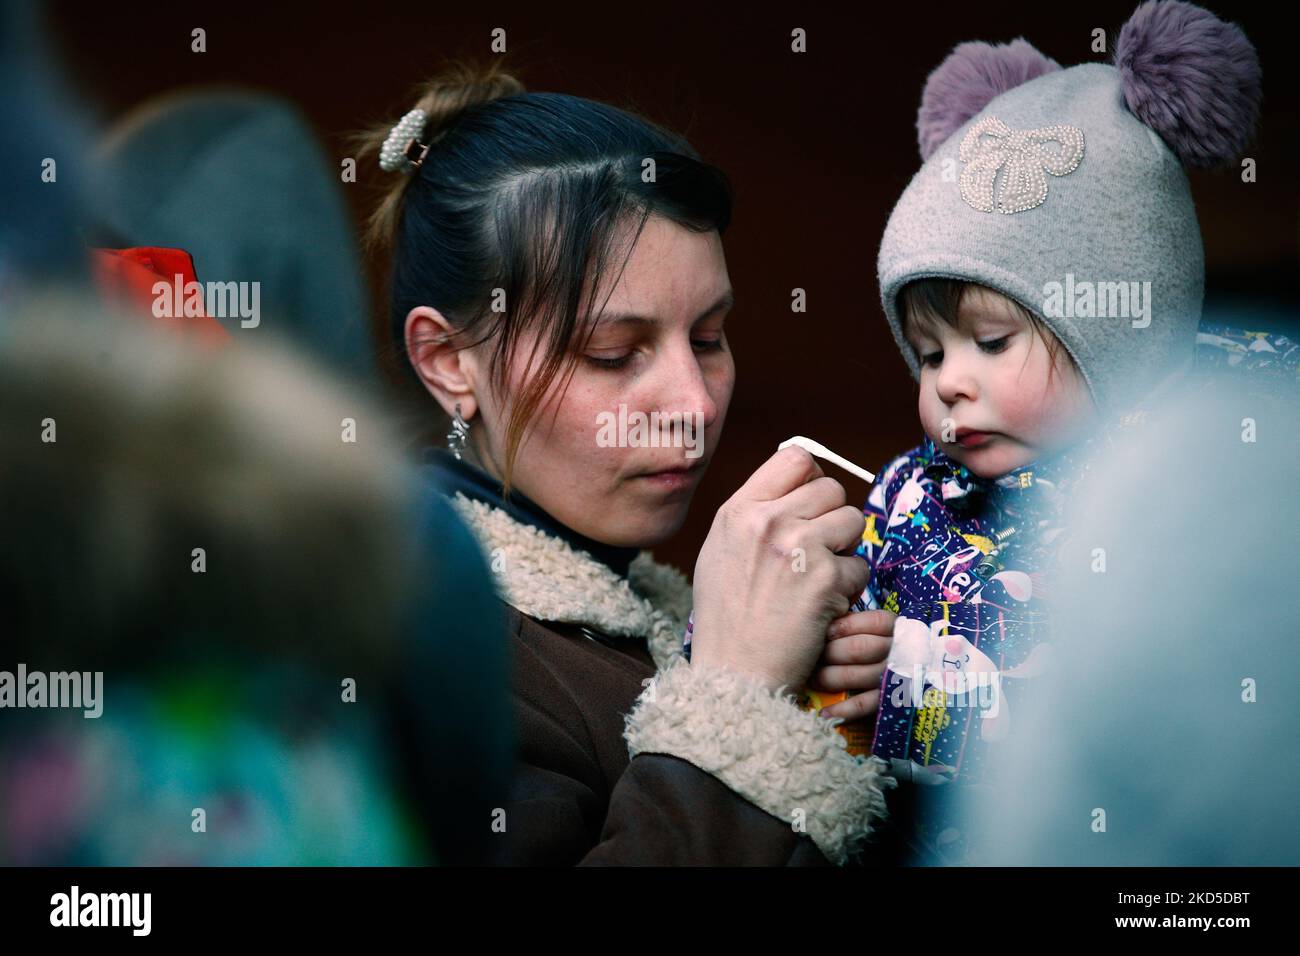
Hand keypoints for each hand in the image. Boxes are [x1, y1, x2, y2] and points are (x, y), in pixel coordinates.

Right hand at [689, 446, 869, 690]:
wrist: (735, 672)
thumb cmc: (728, 619)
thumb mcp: (720, 552)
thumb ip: (754, 516)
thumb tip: (797, 486)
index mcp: (739, 510)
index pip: (795, 459)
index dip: (812, 479)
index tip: (810, 505)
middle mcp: (768, 520)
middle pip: (832, 489)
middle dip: (833, 520)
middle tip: (817, 553)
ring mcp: (799, 546)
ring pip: (854, 522)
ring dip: (845, 552)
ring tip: (819, 580)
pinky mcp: (826, 578)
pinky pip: (859, 567)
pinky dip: (848, 590)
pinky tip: (821, 608)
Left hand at [809, 609, 895, 720]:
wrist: (912, 684)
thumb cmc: (874, 649)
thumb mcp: (869, 629)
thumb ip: (851, 618)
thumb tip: (824, 607)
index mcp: (898, 628)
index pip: (875, 621)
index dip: (846, 625)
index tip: (824, 631)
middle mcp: (900, 652)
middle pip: (861, 648)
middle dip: (830, 652)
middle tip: (809, 656)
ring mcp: (896, 678)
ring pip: (859, 675)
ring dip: (829, 678)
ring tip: (809, 679)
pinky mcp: (891, 703)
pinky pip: (866, 705)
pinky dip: (843, 709)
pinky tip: (824, 712)